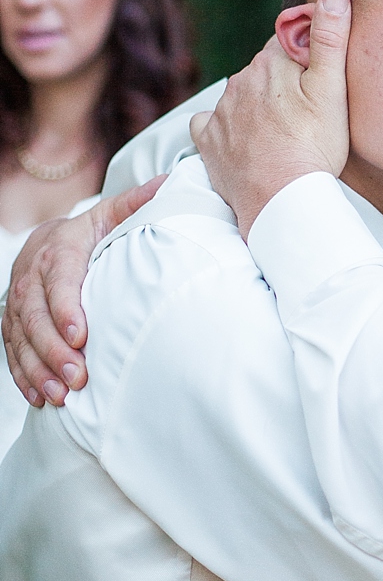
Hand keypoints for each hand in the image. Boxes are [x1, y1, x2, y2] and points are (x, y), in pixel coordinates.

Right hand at [2, 176, 165, 406]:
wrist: (48, 239)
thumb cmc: (91, 232)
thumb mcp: (112, 214)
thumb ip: (136, 204)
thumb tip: (169, 184)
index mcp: (59, 250)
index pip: (60, 280)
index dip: (66, 308)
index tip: (80, 335)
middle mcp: (32, 276)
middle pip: (35, 316)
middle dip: (53, 349)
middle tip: (77, 377)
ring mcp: (18, 302)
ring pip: (20, 338)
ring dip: (38, 368)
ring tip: (60, 395)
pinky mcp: (13, 322)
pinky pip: (11, 350)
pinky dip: (23, 374)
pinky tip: (39, 397)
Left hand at [191, 0, 351, 238]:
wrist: (281, 200)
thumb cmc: (314, 147)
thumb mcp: (332, 90)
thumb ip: (330, 38)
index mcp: (270, 62)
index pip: (287, 40)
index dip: (305, 56)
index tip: (318, 80)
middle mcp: (240, 81)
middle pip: (264, 70)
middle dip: (282, 82)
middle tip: (307, 112)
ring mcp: (221, 112)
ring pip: (241, 96)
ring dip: (258, 107)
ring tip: (283, 134)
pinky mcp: (208, 141)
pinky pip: (211, 124)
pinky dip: (225, 128)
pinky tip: (244, 142)